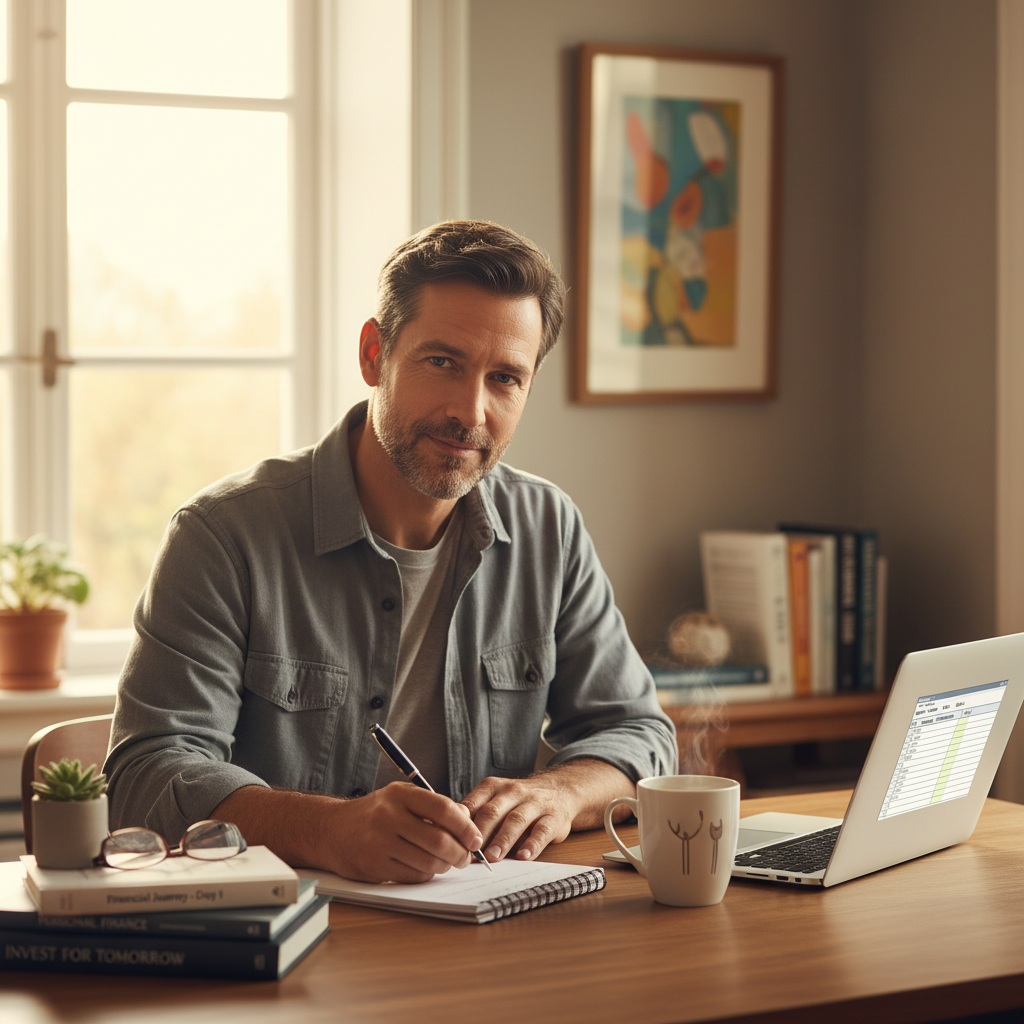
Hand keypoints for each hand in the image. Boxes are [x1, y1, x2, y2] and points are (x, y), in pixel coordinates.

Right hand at [213, 782, 485, 884]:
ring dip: (445, 866)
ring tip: (449, 863)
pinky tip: (428, 868)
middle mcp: (388, 816)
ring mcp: (379, 843)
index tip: (476, 838)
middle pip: (437, 840)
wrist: (332, 830)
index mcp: (400, 794)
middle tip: (467, 857)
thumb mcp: (401, 798)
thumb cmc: (376, 813)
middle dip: (460, 853)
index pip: (442, 809)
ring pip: (427, 862)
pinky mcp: (373, 866)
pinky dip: (427, 874)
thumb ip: (433, 806)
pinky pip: (412, 875)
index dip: (465, 826)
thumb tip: (468, 821)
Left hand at [460, 760, 633, 863]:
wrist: (560, 790)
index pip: (472, 804)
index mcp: (492, 788)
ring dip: (503, 839)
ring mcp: (534, 803)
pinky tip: (524, 856)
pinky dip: (532, 844)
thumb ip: (474, 814)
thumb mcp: (495, 799)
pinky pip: (542, 831)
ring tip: (492, 857)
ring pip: (516, 820)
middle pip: (492, 812)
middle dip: (479, 833)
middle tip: (468, 853)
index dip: (459, 824)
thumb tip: (443, 836)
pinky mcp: (553, 817)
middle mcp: (512, 792)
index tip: (448, 842)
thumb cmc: (518, 801)